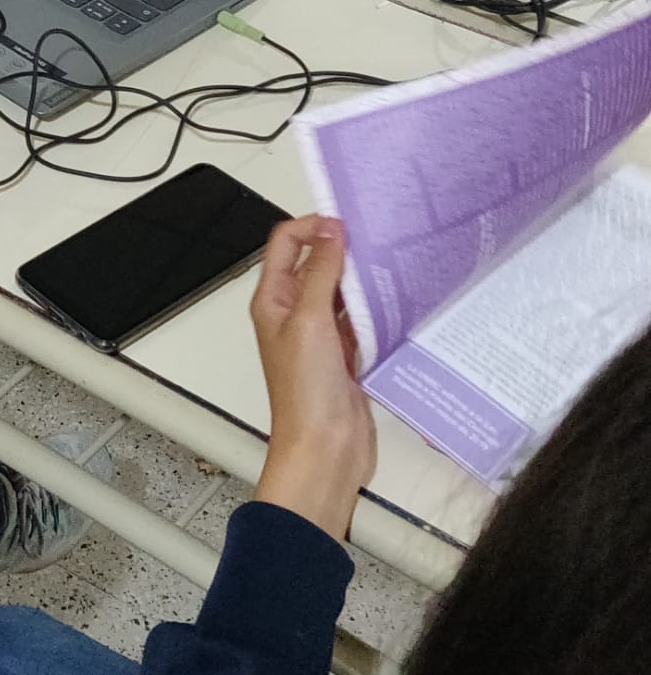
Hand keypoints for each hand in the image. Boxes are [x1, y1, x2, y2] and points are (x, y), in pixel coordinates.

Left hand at [250, 215, 376, 541]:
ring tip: (396, 261)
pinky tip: (399, 298)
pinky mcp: (347, 354)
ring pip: (341, 291)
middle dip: (343, 249)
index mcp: (274, 298)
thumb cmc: (307, 390)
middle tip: (381, 238)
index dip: (312, 227)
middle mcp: (294, 311)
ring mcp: (321, 333)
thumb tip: (330, 228)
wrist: (325, 450)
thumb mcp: (310, 321)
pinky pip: (360, 319)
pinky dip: (375, 307)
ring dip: (362, 278)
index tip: (348, 224)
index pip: (286, 243)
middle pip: (316, 263)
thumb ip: (320, 273)